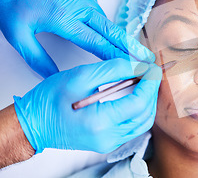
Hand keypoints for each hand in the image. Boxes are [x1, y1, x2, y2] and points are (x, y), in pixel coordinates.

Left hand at [0, 0, 153, 77]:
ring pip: (102, 17)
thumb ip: (36, 58)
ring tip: (119, 46)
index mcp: (65, 19)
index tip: (133, 66)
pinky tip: (90, 21)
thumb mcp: (16, 34)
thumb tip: (53, 76)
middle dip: (131, 46)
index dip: (117, 57)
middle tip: (147, 57)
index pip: (98, 44)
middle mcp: (78, 4)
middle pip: (112, 30)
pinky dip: (95, 15)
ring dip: (110, 32)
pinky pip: (93, 3)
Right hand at [13, 58, 161, 153]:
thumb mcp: (80, 76)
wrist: (32, 124)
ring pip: (142, 123)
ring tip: (145, 82)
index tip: (152, 69)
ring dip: (147, 102)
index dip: (150, 85)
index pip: (139, 103)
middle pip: (145, 114)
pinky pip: (132, 128)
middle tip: (151, 73)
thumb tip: (137, 66)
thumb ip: (113, 70)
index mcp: (100, 122)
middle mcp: (107, 137)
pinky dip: (138, 111)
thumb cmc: (48, 100)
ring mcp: (108, 143)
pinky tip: (135, 96)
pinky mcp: (107, 142)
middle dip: (152, 92)